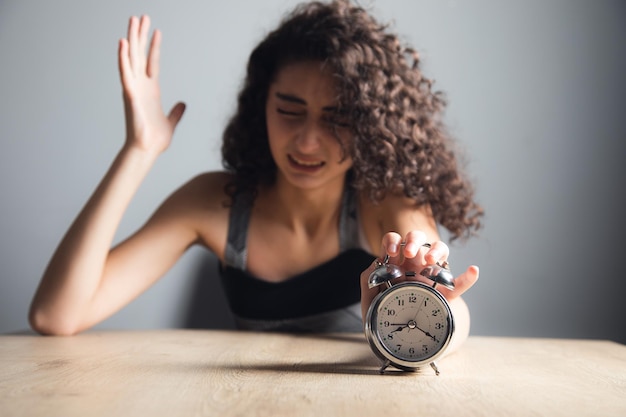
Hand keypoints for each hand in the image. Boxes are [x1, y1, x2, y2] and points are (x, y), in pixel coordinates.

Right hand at [118, 15, 185, 154]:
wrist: (147, 150)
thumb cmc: (156, 139)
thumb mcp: (171, 121)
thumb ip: (176, 112)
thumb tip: (183, 104)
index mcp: (151, 90)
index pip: (152, 62)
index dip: (154, 46)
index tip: (156, 30)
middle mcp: (141, 85)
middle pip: (139, 54)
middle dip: (140, 35)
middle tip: (141, 16)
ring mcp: (134, 88)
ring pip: (131, 58)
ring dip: (131, 39)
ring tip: (133, 20)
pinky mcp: (130, 94)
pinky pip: (125, 72)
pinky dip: (122, 57)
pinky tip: (121, 43)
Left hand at [360, 230, 478, 320]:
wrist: (400, 336)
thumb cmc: (384, 313)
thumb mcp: (370, 299)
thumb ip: (368, 280)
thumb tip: (375, 264)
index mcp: (395, 262)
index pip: (394, 240)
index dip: (393, 240)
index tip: (393, 251)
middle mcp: (413, 263)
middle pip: (417, 238)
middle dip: (413, 240)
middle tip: (409, 253)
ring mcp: (431, 274)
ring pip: (440, 250)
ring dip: (436, 250)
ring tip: (430, 261)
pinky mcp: (445, 291)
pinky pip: (459, 283)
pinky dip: (468, 277)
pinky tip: (473, 271)